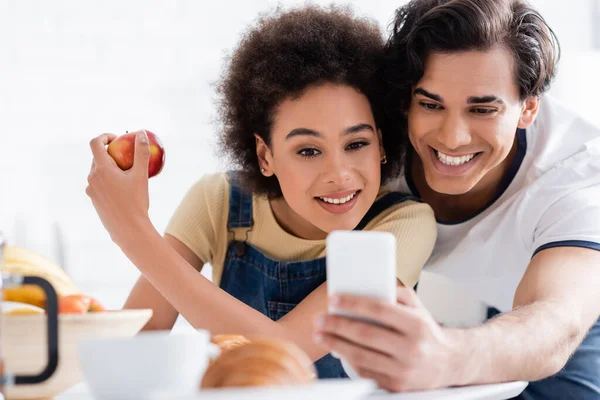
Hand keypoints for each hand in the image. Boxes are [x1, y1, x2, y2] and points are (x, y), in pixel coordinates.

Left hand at [86, 131, 151, 245]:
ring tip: (128, 174)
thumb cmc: (136, 202)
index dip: (106, 136)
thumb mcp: (141, 176)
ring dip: (110, 167)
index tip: (119, 139)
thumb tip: (141, 133)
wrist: (128, 230)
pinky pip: (99, 184)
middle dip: (111, 153)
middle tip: (128, 156)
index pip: (96, 143)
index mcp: (101, 169)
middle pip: (97, 157)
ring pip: (98, 171)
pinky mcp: (94, 200)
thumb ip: (141, 153)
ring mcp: (91, 190)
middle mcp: (92, 178)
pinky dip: (109, 180)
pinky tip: (124, 189)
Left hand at [314, 286, 459, 391]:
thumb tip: (365, 286)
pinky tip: (337, 349)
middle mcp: (411, 348)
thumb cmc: (427, 331)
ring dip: (335, 344)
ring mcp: (403, 370)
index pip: (380, 309)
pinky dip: (348, 359)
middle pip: (365, 334)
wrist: (449, 363)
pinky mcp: (396, 385)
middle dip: (337, 325)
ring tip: (320, 334)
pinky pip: (365, 371)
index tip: (334, 299)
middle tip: (320, 319)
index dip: (354, 303)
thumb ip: (395, 293)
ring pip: (361, 355)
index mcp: (416, 325)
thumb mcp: (418, 307)